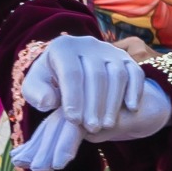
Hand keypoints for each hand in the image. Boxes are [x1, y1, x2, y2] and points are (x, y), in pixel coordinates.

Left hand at [13, 36, 171, 170]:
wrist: (73, 72)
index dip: (73, 97)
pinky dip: (135, 90)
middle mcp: (89, 43)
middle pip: (96, 75)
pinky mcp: (126, 59)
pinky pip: (135, 73)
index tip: (73, 120)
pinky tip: (131, 108)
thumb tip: (48, 101)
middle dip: (94, 104)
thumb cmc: (52, 82)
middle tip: (91, 127)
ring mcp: (111, 50)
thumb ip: (36, 93)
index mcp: (63, 47)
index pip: (71, 72)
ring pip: (117, 75)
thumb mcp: (36, 86)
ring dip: (113, 102)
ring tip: (107, 124)